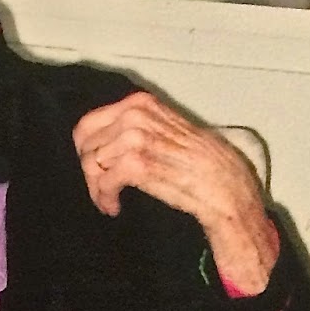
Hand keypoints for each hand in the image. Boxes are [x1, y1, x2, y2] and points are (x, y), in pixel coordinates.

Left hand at [73, 90, 278, 293]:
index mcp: (140, 104)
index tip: (93, 167)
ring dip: (97, 188)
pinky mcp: (136, 164)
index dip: (85, 150)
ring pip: (91, 164)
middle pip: (86, 145)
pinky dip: (104, 198)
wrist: (224, 184)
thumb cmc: (199, 162)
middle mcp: (135, 115)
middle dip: (89, 171)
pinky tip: (115, 207)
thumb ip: (135, 127)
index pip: (89, 124)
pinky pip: (103, 183)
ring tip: (110, 200)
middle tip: (101, 188)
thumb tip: (101, 141)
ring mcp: (135, 138)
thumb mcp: (165, 129)